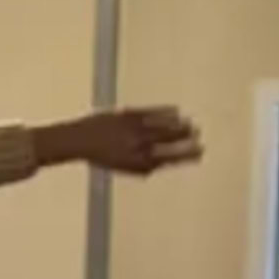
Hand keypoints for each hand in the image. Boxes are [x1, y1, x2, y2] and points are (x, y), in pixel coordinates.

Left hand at [46, 106, 202, 176]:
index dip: (187, 156)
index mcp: (138, 161)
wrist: (77, 140)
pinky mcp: (127, 114)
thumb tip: (164, 164)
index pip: (169, 159)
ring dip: (179, 124)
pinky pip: (151, 112)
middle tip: (198, 134)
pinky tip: (175, 110)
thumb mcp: (123, 168)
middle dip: (186, 137)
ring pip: (162, 126)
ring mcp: (133, 129)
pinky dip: (165, 111)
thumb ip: (144, 168)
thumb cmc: (101, 156)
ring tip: (190, 124)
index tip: (200, 152)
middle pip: (168, 140)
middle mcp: (137, 145)